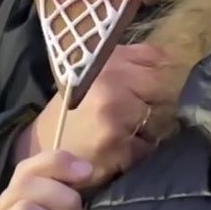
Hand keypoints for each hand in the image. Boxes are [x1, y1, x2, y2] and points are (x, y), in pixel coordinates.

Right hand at [20, 43, 171, 187]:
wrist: (41, 148)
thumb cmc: (73, 111)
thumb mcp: (95, 76)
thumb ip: (129, 65)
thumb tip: (169, 65)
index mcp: (106, 59)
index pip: (158, 59)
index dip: (161, 76)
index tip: (153, 89)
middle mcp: (111, 81)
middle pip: (165, 88)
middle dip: (159, 103)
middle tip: (138, 115)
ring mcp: (114, 113)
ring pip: (160, 118)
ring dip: (149, 129)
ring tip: (124, 132)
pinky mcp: (116, 144)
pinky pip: (147, 146)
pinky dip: (138, 150)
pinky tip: (118, 149)